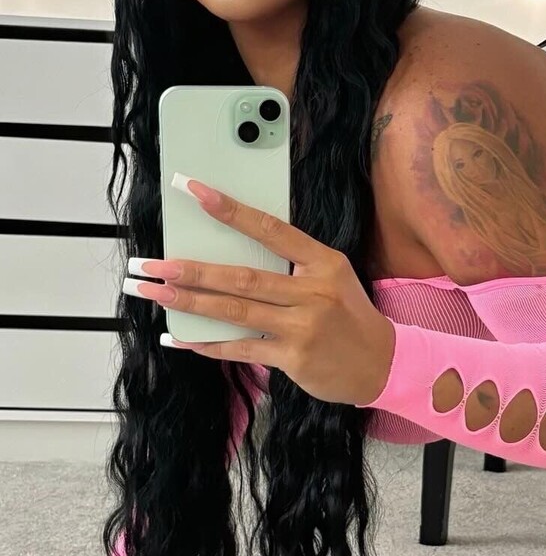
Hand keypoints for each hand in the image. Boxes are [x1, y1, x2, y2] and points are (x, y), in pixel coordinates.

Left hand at [123, 176, 395, 405]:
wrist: (381, 363)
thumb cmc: (348, 316)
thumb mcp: (332, 278)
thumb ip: (292, 265)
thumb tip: (231, 258)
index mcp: (323, 262)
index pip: (271, 230)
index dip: (232, 211)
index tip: (197, 192)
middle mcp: (313, 292)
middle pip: (243, 277)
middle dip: (192, 270)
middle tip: (153, 264)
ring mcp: (303, 327)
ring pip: (236, 311)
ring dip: (190, 302)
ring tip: (156, 292)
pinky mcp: (293, 358)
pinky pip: (241, 348)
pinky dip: (208, 343)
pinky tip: (180, 337)